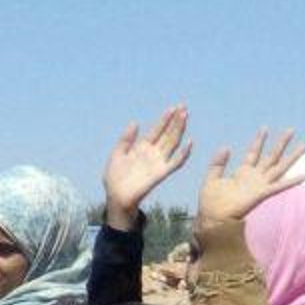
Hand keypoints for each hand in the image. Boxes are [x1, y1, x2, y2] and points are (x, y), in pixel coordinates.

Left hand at [104, 105, 190, 226]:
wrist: (116, 197)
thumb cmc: (115, 178)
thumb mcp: (117, 155)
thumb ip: (125, 140)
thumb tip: (134, 122)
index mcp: (142, 148)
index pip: (156, 130)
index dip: (164, 119)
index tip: (173, 107)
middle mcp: (153, 153)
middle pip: (167, 134)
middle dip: (176, 121)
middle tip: (184, 107)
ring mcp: (158, 162)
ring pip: (173, 143)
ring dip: (180, 130)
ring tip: (185, 116)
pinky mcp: (161, 173)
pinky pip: (175, 163)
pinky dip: (184, 154)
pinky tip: (189, 142)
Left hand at [197, 129, 304, 228]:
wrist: (212, 217)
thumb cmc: (210, 202)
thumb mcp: (211, 178)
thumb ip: (218, 163)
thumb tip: (226, 147)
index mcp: (242, 172)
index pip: (253, 152)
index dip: (259, 141)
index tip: (264, 129)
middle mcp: (254, 177)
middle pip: (271, 156)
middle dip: (281, 143)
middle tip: (291, 129)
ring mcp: (260, 184)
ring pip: (280, 167)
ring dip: (292, 156)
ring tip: (304, 145)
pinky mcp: (262, 193)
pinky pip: (281, 186)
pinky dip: (293, 181)